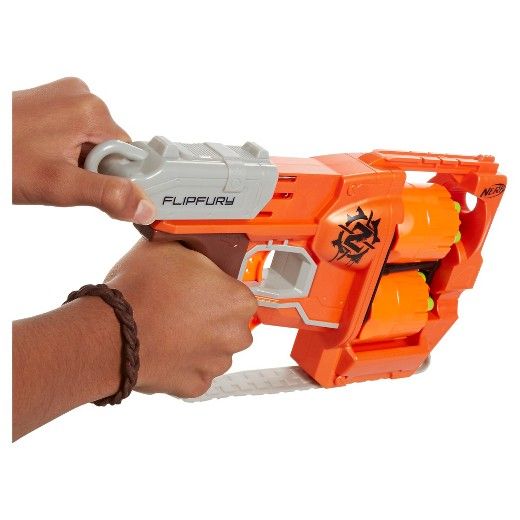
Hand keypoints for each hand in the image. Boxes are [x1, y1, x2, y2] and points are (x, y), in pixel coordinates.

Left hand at [12, 77, 154, 223]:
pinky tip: (44, 156)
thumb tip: (144, 207)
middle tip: (59, 176)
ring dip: (78, 163)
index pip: (128, 154)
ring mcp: (65, 97)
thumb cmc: (3, 161)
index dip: (113, 177)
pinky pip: (77, 134)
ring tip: (46, 165)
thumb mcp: (59, 185)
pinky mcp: (54, 103)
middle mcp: (82, 95)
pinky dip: (66, 151)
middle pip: (111, 148)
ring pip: (93, 144)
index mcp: (91, 109)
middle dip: (92, 169)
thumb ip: (107, 195)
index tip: (86, 184)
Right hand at [104, 239, 256, 396]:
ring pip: (215, 350)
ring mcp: (216, 363)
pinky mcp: (195, 386)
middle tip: (183, 307)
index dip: (218, 289)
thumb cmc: (141, 291)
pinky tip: (165, 348)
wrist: (111, 332)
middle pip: (231, 325)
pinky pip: (196, 372)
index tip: (202, 289)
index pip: (239, 293)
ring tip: (170, 328)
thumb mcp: (172, 247)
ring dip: (199, 342)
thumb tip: (191, 243)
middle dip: (212, 318)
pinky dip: (184, 363)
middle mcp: (236, 335)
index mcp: (238, 300)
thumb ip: (194, 250)